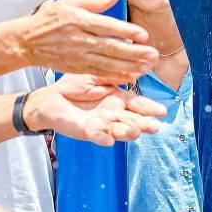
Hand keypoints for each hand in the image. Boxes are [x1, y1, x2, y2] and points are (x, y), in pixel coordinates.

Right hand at [19, 0, 157, 83]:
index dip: (125, 31)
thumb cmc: (50, 18)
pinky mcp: (76, 67)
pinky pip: (98, 73)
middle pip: (110, 47)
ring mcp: (77, 55)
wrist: (26, 42)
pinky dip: (115, 75)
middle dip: (133, 53)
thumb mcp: (69, 1)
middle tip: (153, 55)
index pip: (106, 26)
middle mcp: (79, 39)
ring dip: (129, 66)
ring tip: (147, 67)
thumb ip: (93, 0)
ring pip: (106, 63)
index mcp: (79, 20)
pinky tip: (131, 76)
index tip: (144, 35)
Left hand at [23, 74, 165, 146]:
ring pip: (118, 130)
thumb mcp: (98, 75)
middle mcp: (112, 113)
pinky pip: (96, 135)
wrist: (49, 98)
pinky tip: (109, 141)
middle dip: (144, 124)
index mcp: (118, 99)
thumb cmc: (73, 85)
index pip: (138, 104)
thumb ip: (116, 75)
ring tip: (137, 133)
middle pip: (132, 120)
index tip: (162, 112)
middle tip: (154, 127)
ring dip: (127, 133)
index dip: (150, 108)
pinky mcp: (85, 130)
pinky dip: (103, 138)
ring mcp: (100, 123)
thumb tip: (137, 69)